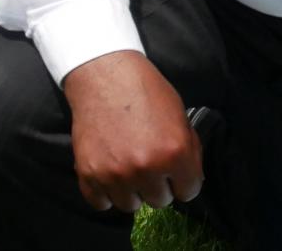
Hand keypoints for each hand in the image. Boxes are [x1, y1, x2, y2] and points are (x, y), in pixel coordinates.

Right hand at [62, 51, 202, 213]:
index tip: (175, 172)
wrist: (106, 77)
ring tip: (129, 166)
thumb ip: (189, 151)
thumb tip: (192, 178)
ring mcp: (115, 175)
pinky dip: (106, 193)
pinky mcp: (89, 175)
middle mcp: (146, 168)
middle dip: (158, 185)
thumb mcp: (180, 116)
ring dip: (132, 190)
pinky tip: (110, 173)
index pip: (189, 192)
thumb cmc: (148, 92)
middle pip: (160, 201)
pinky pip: (102, 204)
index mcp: (175, 153)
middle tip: (150, 163)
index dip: (183, 180)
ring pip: (131, 206)